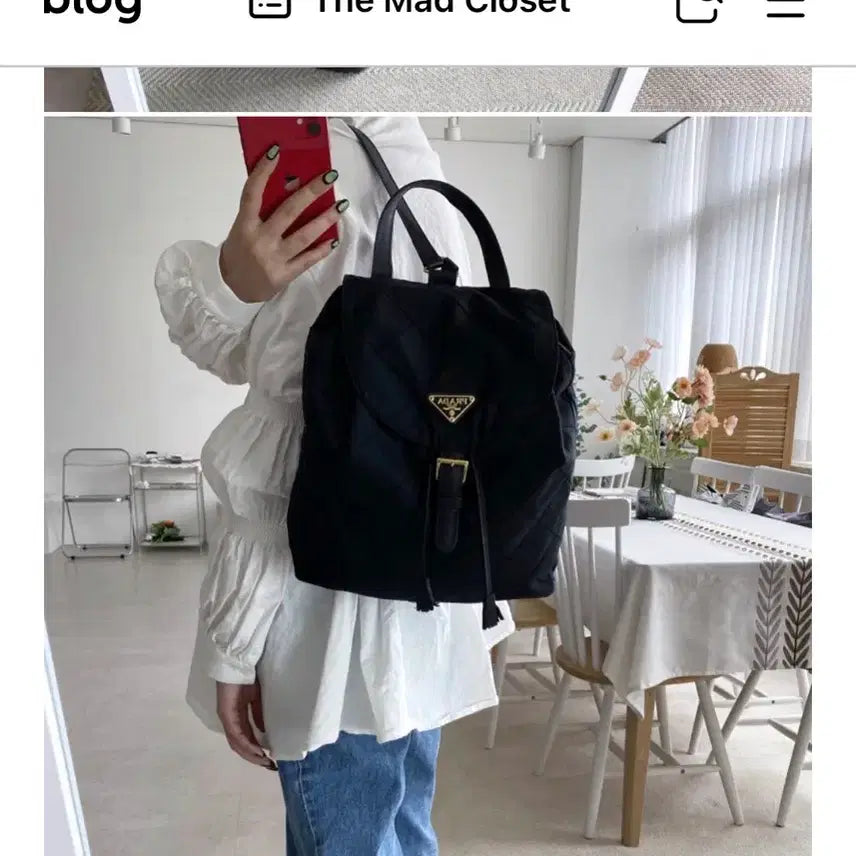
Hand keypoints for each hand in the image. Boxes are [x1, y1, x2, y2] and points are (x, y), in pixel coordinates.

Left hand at [216, 679, 276, 769]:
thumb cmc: (247, 677)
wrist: (237, 662)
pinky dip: (246, 744)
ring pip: (237, 744)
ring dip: (250, 754)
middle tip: (269, 766)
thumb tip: (263, 733)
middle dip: (254, 757)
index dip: (255, 751)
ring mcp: (227, 718)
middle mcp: (229, 721)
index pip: (244, 739)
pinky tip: (257, 750)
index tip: (269, 759)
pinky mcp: (226, 714)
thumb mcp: (255, 699)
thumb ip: (258, 715)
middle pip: (239, 746)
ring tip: (264, 761)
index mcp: (236, 717)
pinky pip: (236, 734)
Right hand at [220, 146, 346, 303]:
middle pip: (288, 212)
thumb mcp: (242, 229)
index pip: (252, 193)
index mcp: (244, 225)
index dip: (262, 171)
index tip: (276, 151)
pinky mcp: (285, 275)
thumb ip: (261, 212)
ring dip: (324, 219)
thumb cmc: (239, 252)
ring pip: (303, 236)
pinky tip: (335, 238)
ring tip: (340, 205)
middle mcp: (259, 240)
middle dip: (311, 192)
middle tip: (330, 176)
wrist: (233, 288)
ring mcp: (274, 259)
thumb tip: (289, 186)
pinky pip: (308, 259)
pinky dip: (322, 248)